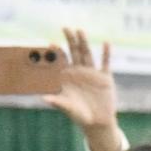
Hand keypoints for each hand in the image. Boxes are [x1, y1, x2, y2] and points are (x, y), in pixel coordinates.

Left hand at [42, 28, 123, 150]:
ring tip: (80, 31)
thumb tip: (44, 99)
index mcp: (68, 76)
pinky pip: (106, 63)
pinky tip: (106, 43)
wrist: (98, 122)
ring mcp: (92, 74)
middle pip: (74, 52)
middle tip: (65, 28)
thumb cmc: (79, 115)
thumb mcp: (67, 108)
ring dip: (84, 43)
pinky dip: (106, 54)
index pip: (60, 60)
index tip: (50, 44)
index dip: (55, 52)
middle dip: (70, 40)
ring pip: (87, 54)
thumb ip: (57, 102)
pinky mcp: (105, 79)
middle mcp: (79, 72)